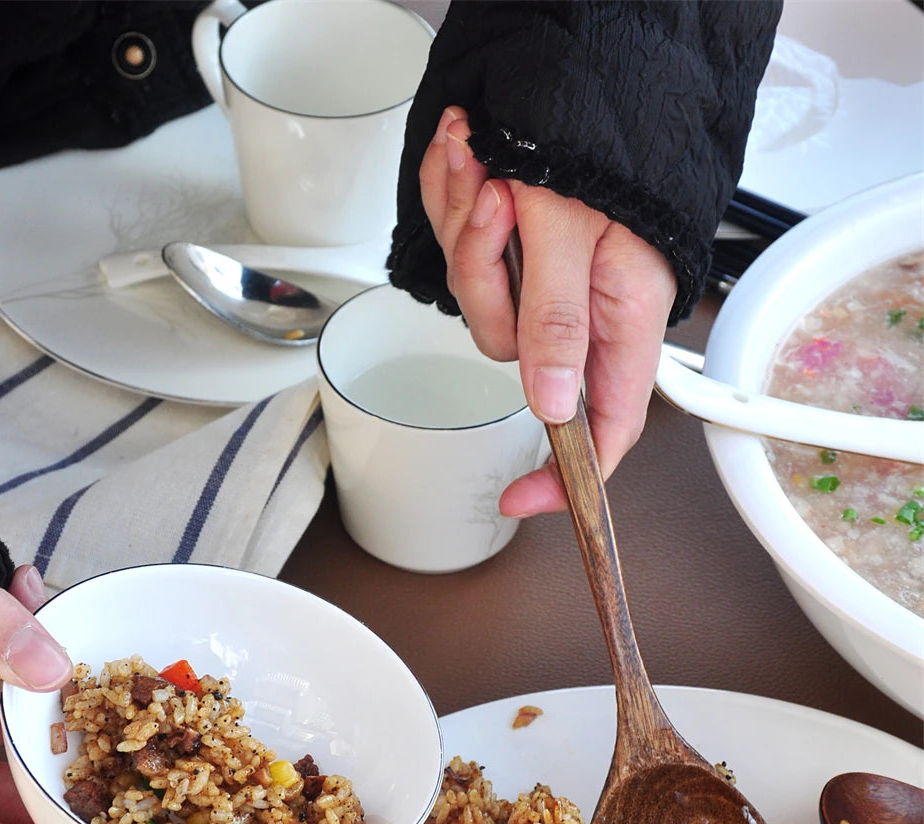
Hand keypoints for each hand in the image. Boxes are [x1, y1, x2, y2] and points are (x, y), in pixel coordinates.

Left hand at [420, 107, 677, 514]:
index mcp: (621, 317)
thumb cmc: (594, 140)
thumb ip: (559, 323)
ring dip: (467, 234)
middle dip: (485, 282)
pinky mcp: (513, 256)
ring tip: (485, 170)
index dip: (568, 475)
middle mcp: (584, 310)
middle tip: (497, 212)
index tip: (521, 500)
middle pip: (515, 356)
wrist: (568, 70)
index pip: (603, 427)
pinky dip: (455, 212)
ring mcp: (544, 283)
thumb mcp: (573, 233)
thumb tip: (554, 406)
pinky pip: (465, 262)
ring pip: (480, 306)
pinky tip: (471, 165)